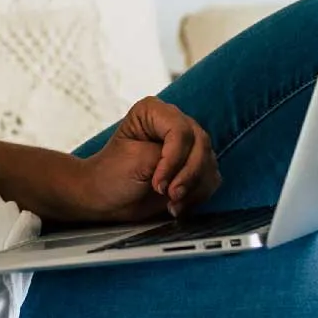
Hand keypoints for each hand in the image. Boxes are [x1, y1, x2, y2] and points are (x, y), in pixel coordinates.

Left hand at [70, 97, 220, 221]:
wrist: (106, 198)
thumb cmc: (111, 175)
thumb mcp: (134, 160)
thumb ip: (164, 157)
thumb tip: (191, 167)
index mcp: (154, 112)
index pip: (180, 130)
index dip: (174, 159)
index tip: (158, 184)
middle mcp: (174, 122)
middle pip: (200, 145)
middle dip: (187, 175)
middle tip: (169, 195)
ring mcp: (187, 145)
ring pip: (209, 163)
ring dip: (193, 188)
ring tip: (171, 203)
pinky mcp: (194, 167)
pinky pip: (210, 179)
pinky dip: (197, 195)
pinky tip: (176, 205)